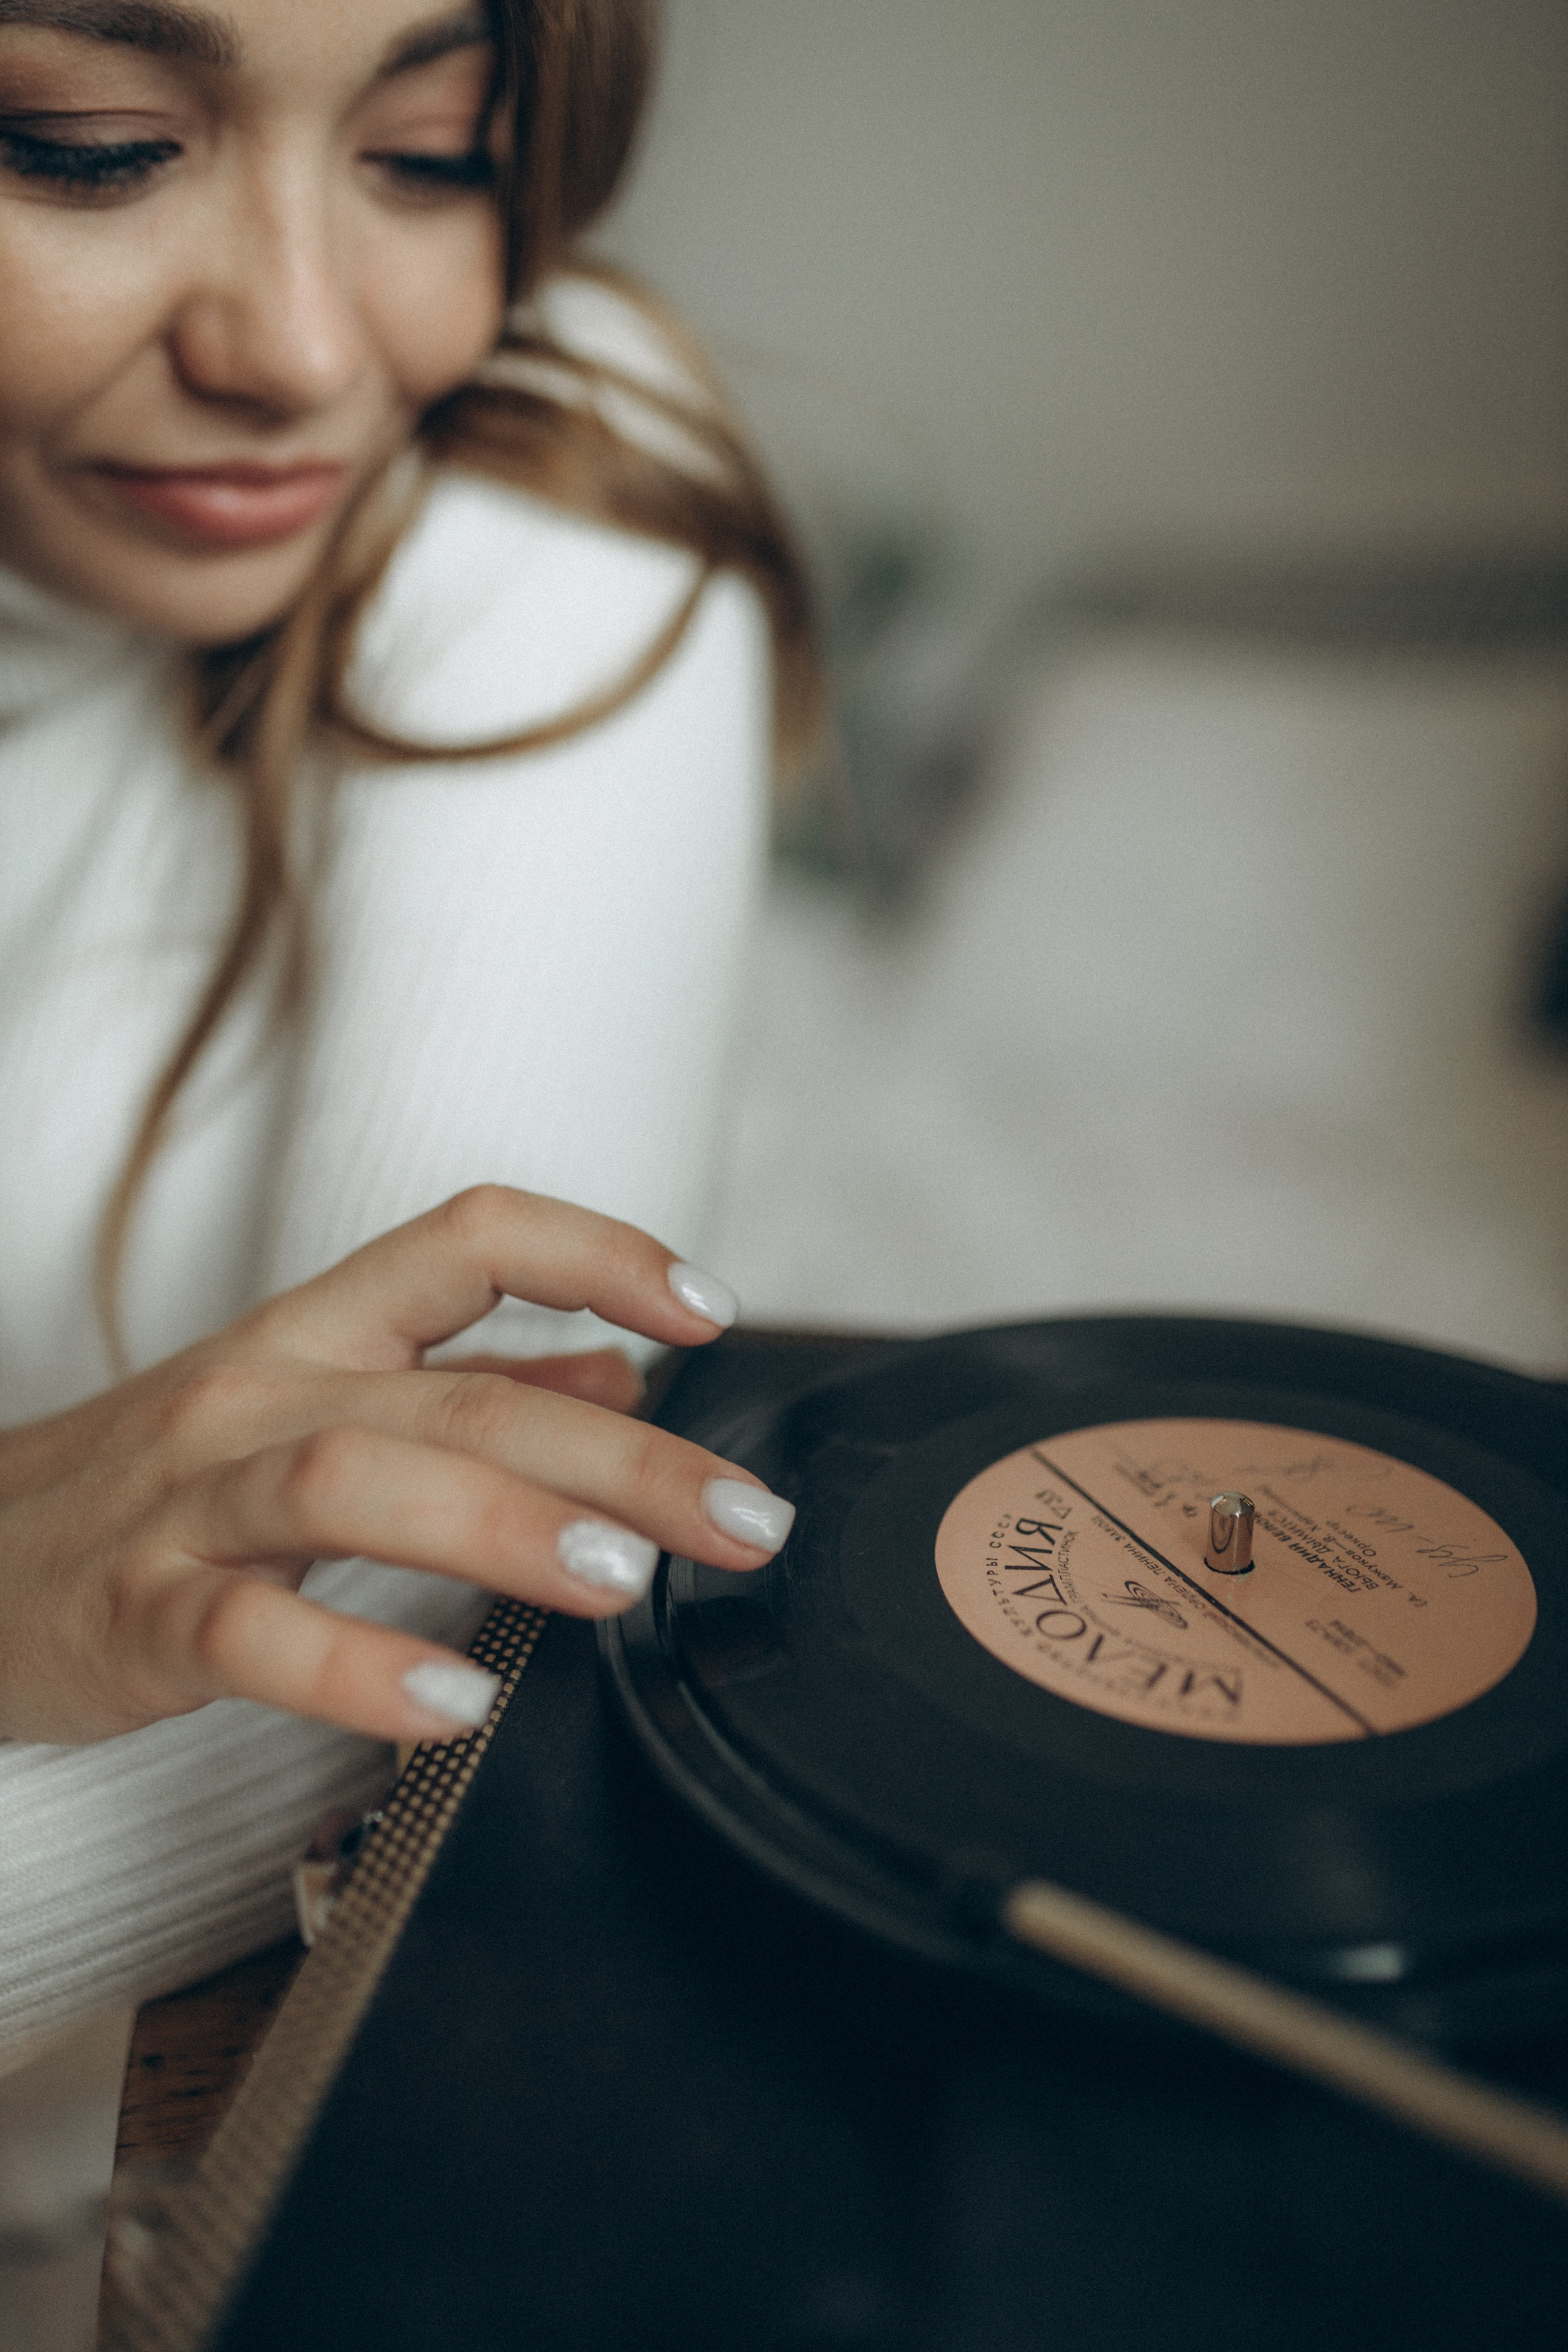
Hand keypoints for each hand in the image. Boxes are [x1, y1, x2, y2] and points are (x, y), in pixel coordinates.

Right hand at [0, 1188, 792, 1746]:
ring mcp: (191, 1502)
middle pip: (457, 1393)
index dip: (598, 1252)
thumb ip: (470, 1380)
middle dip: (621, 1451)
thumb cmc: (162, 1482)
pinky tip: (454, 1705)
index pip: (470, 1237)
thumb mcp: (312, 1398)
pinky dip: (355, 1665)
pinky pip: (246, 1635)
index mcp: (316, 1330)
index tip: (711, 1308)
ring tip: (624, 1581)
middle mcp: (261, 1393)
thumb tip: (625, 1364)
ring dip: (505, 1527)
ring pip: (355, 1482)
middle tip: (743, 1518)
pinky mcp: (134, 1615)